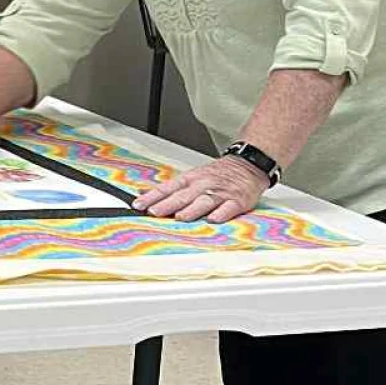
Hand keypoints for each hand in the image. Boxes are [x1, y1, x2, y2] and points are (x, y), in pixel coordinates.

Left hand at [135, 154, 268, 221]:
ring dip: (192, 209)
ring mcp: (220, 193)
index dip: (152, 196)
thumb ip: (172, 190)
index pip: (167, 188)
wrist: (247, 165)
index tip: (138, 205)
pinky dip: (221, 213)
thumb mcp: (192, 177)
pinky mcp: (237, 200)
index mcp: (190, 179)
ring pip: (204, 201)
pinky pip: (229, 207)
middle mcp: (203, 185)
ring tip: (180, 217)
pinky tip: (213, 219)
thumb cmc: (216, 175)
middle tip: (154, 212)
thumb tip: (146, 196)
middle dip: (167, 204)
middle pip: (183, 195)